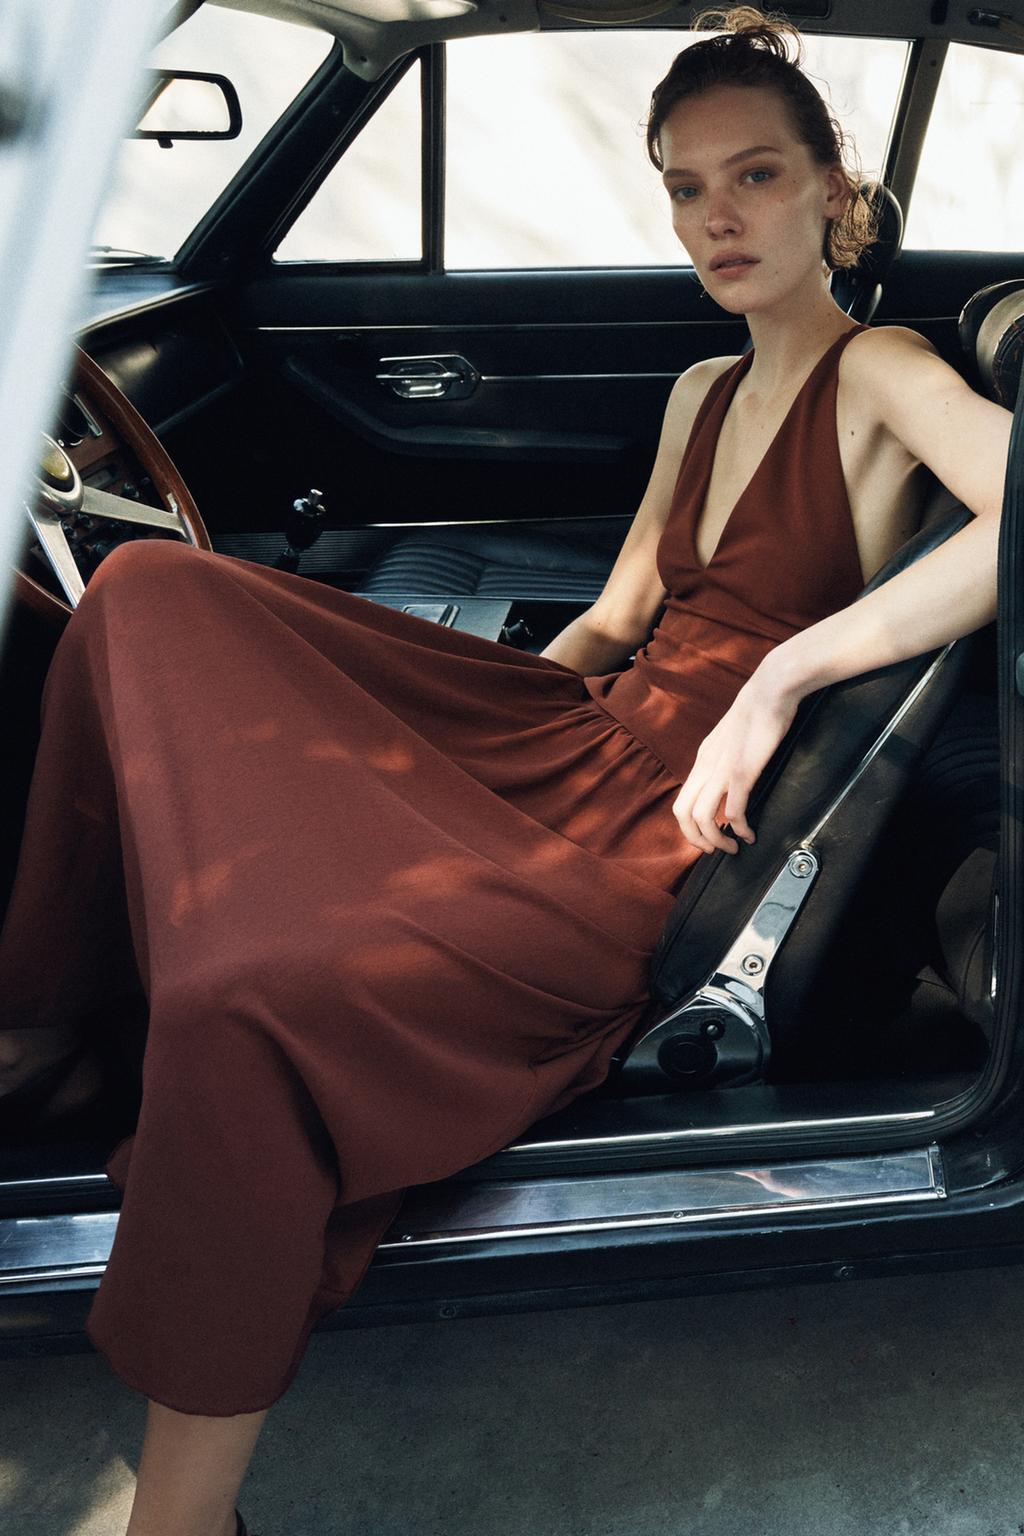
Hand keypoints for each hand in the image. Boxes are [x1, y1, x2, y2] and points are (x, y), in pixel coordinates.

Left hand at [673, 655, 801, 854]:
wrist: (772, 687)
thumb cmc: (759, 710)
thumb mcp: (732, 737)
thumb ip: (726, 757)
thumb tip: (732, 777)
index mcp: (702, 759)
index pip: (681, 801)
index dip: (689, 827)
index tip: (707, 836)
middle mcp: (705, 766)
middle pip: (682, 813)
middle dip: (696, 839)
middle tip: (714, 851)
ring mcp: (722, 769)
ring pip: (703, 818)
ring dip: (716, 840)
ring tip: (733, 847)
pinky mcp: (743, 771)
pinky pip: (733, 810)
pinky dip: (740, 828)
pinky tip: (750, 834)